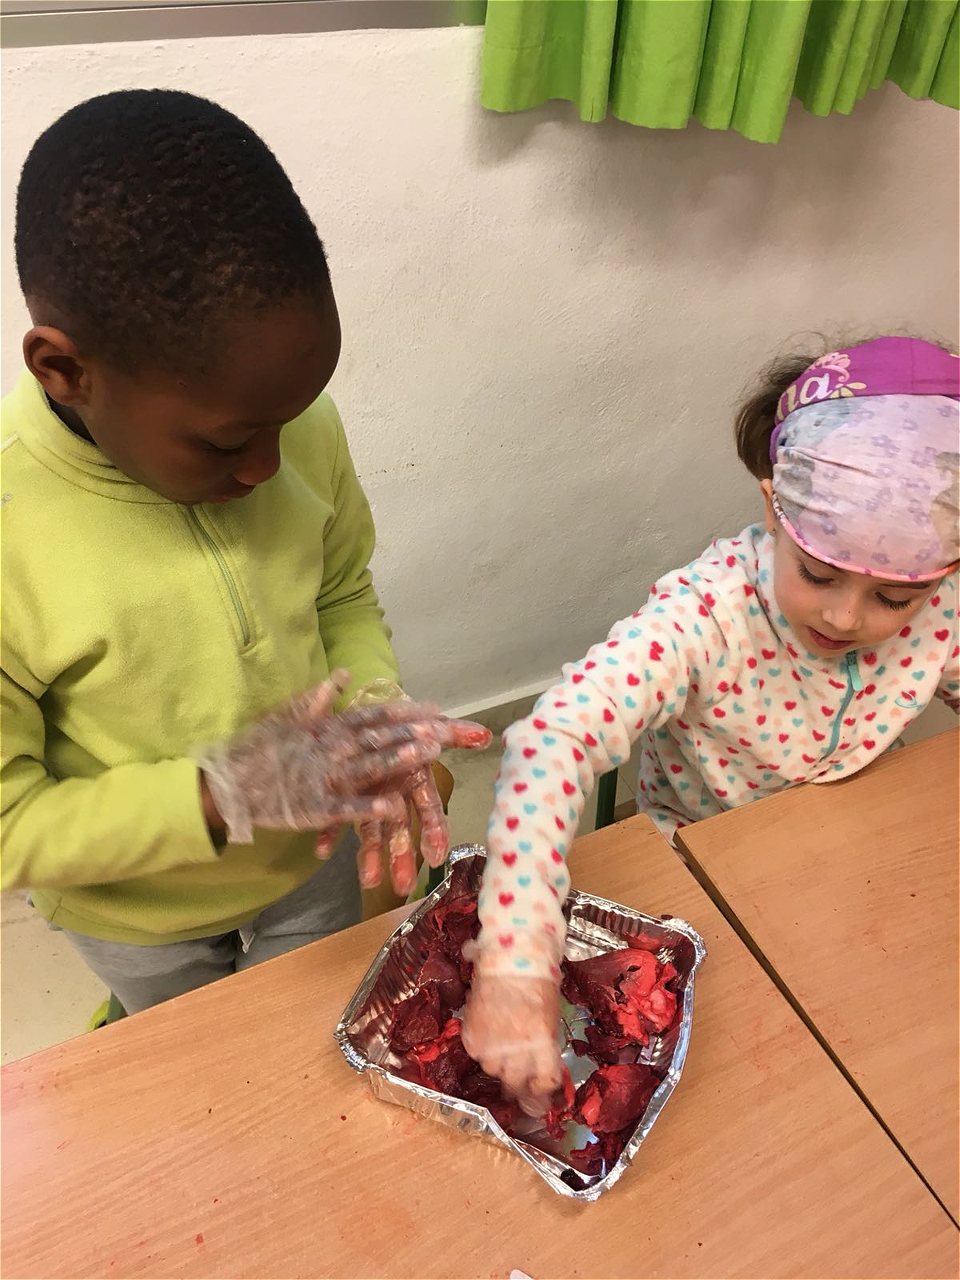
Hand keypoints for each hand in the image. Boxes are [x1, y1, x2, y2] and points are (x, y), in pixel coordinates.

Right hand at [196, 670, 470, 844]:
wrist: (228, 782)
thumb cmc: (259, 749)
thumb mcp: (289, 715)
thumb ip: (320, 696)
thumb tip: (344, 674)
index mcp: (327, 726)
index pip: (374, 715)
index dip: (406, 712)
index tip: (435, 709)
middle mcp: (330, 747)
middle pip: (378, 737)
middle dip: (413, 732)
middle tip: (445, 729)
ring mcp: (324, 776)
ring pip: (368, 765)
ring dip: (398, 758)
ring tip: (427, 754)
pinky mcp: (315, 806)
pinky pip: (347, 806)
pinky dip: (369, 805)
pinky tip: (393, 806)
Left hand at [317, 733, 488, 895]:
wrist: (366, 718)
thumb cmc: (400, 728)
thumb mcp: (426, 726)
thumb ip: (453, 732)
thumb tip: (486, 734)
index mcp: (414, 779)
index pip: (428, 809)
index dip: (433, 832)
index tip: (436, 857)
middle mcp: (394, 793)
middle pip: (400, 828)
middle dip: (402, 856)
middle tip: (403, 886)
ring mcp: (367, 798)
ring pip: (370, 830)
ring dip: (370, 856)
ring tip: (369, 882)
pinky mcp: (343, 797)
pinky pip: (334, 818)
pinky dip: (329, 834)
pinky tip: (323, 850)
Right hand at [460, 967, 563, 1116]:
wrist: (510, 958)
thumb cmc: (538, 984)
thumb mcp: (551, 1019)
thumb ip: (544, 1048)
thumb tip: (539, 1073)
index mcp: (541, 1043)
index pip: (544, 1082)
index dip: (543, 1089)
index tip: (541, 1089)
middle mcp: (516, 1048)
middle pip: (516, 1083)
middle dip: (520, 1082)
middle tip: (520, 1076)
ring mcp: (490, 1043)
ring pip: (493, 1070)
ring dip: (500, 1064)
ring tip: (503, 1047)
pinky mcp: (471, 1034)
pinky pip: (477, 1054)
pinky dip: (482, 1049)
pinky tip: (489, 1035)